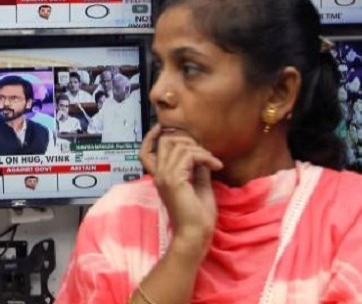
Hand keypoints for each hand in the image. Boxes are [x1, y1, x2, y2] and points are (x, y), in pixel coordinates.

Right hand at [139, 124, 222, 258]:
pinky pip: (189, 155)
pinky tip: (216, 166)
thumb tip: (200, 151)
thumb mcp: (198, 183)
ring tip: (213, 162)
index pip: (145, 151)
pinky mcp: (173, 179)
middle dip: (187, 140)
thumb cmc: (198, 215)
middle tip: (203, 152)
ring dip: (200, 150)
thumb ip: (196, 166)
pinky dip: (205, 157)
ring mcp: (164, 176)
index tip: (164, 128)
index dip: (152, 136)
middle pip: (165, 141)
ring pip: (179, 146)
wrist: (196, 234)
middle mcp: (158, 174)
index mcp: (160, 176)